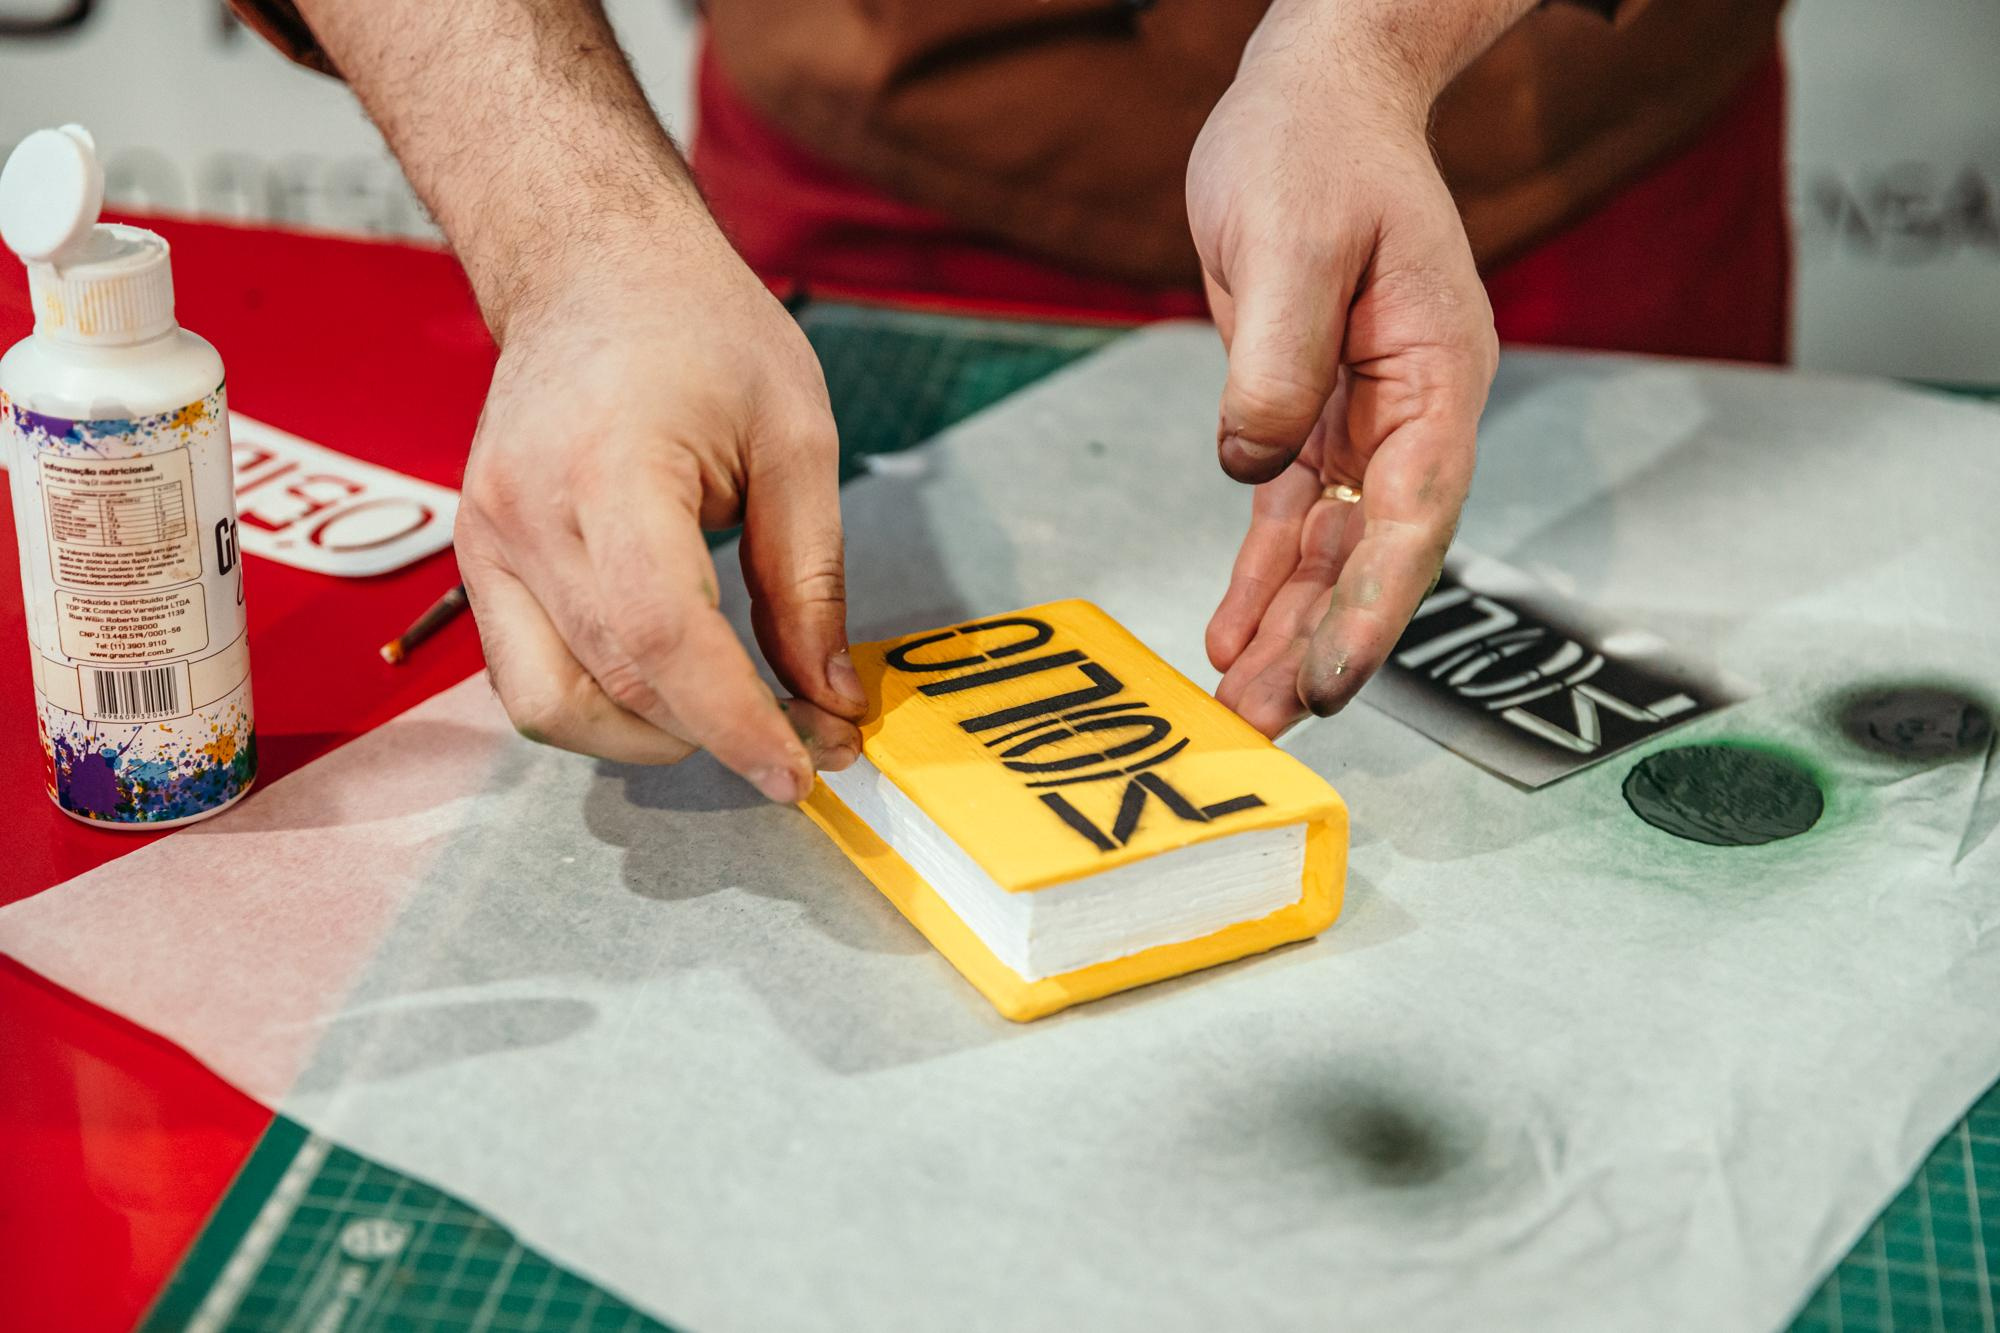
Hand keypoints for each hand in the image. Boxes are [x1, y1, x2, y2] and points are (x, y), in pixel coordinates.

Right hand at [455, 231, 863, 801]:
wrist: (593, 268)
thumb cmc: (701, 330)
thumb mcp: (796, 437)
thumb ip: (810, 579)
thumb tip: (830, 700)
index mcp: (609, 470)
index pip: (661, 639)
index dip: (734, 722)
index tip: (800, 770)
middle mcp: (524, 515)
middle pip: (615, 683)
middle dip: (716, 736)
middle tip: (804, 739)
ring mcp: (485, 541)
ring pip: (552, 703)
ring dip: (647, 735)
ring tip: (730, 711)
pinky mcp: (478, 558)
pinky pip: (526, 673)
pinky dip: (599, 703)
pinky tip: (669, 684)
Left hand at [1187, 15, 1501, 737]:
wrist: (1313, 95)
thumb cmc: (1316, 147)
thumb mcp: (1292, 241)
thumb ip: (1275, 361)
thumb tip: (1253, 463)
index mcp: (1438, 372)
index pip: (1412, 514)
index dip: (1370, 607)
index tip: (1333, 681)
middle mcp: (1414, 409)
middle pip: (1372, 553)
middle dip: (1323, 643)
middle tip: (1265, 724)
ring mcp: (1366, 416)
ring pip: (1330, 548)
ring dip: (1290, 627)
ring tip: (1243, 705)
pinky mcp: (1310, 410)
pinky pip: (1289, 514)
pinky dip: (1262, 574)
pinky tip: (1233, 633)